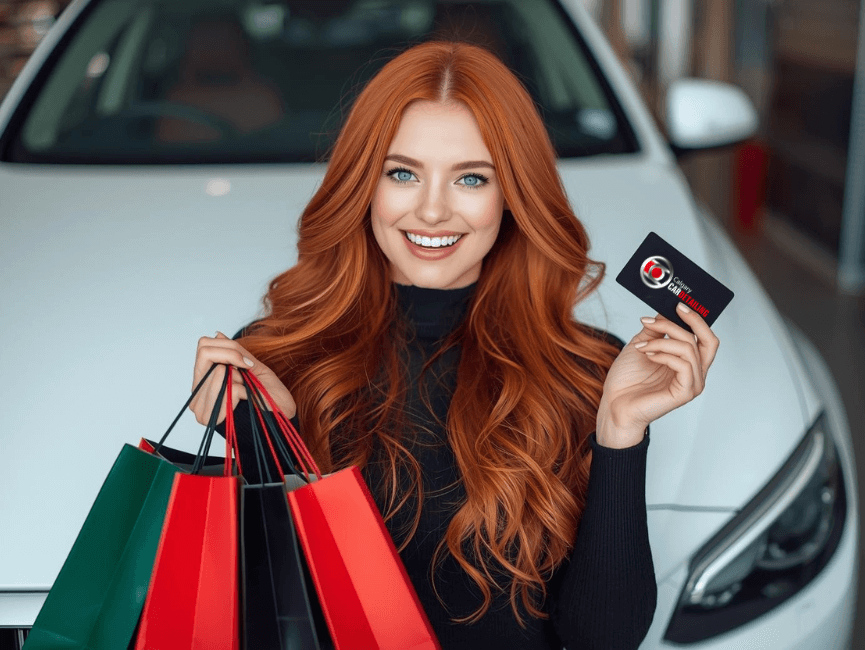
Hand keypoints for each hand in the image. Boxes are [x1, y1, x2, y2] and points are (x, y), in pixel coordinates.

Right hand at [188, 332, 295, 425]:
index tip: (247, 361)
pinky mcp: (209, 417)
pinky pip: (225, 389)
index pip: (203, 347)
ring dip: (239, 379)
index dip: (228, 347)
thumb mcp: (253, 368)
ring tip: (246, 393)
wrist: (281, 420)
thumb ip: (235, 353)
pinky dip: (242, 392)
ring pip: (217, 371)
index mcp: (206, 379)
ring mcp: (201, 406)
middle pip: (205, 354)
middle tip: (249, 373)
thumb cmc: (270, 397)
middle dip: (232, 357)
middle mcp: (198, 392)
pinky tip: (246, 403)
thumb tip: (217, 334)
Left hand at [596, 303, 719, 447]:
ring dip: (662, 341)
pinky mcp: (685, 393)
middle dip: (688, 322)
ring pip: (689, 349)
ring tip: (642, 345)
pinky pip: (683, 365)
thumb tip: (665, 310)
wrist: (614, 404)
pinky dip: (664, 354)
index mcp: (688, 362)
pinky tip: (648, 355)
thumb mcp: (642, 344)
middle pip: (708, 340)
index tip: (678, 304)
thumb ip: (656, 330)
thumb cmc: (627, 380)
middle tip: (666, 314)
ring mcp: (692, 384)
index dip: (696, 319)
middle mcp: (695, 373)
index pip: (705, 337)